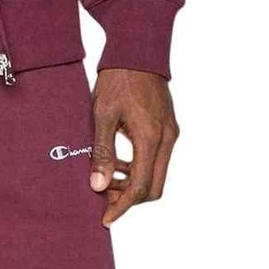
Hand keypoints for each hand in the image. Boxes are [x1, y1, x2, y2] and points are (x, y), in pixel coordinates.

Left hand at [89, 68, 179, 226]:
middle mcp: (167, 139)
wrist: (137, 50)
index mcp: (151, 139)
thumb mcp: (102, 115)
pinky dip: (139, 167)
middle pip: (154, 187)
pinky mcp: (168, 127)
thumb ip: (102, 153)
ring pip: (156, 174)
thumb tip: (98, 186)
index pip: (141, 188)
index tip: (106, 218)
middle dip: (129, 198)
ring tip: (107, 176)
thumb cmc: (117, 79)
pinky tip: (119, 160)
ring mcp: (171, 133)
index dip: (122, 207)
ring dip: (134, 183)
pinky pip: (157, 159)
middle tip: (103, 196)